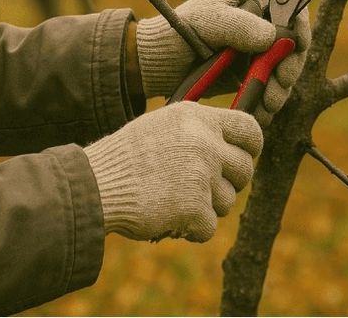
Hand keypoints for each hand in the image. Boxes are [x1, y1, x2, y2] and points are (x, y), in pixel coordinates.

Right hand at [83, 102, 261, 241]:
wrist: (95, 185)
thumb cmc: (127, 158)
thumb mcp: (164, 126)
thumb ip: (200, 132)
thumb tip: (236, 148)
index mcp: (198, 118)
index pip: (250, 129)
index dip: (252, 148)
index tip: (245, 158)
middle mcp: (205, 142)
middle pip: (245, 170)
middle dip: (229, 183)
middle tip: (203, 188)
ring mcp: (201, 175)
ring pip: (228, 202)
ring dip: (206, 208)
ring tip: (174, 200)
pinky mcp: (194, 207)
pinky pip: (209, 227)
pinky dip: (192, 230)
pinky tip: (169, 218)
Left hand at [135, 0, 310, 123]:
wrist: (156, 64)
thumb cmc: (178, 31)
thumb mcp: (207, 20)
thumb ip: (239, 24)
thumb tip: (273, 37)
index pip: (290, 8)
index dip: (300, 27)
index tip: (297, 47)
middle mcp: (260, 21)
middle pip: (293, 43)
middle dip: (290, 66)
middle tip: (281, 83)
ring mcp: (257, 49)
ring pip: (284, 69)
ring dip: (280, 89)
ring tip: (268, 105)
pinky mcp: (251, 73)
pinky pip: (269, 87)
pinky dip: (268, 101)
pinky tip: (260, 111)